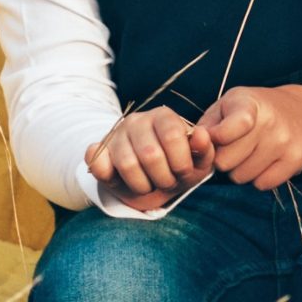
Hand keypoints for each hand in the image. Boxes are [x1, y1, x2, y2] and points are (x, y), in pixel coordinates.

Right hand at [87, 106, 213, 208]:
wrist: (149, 181)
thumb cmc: (176, 167)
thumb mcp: (197, 162)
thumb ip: (205, 149)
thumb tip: (202, 135)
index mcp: (164, 116)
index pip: (172, 135)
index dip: (180, 162)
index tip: (183, 173)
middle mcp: (138, 120)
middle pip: (150, 154)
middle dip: (163, 178)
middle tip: (167, 182)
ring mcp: (116, 134)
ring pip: (127, 164)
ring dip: (142, 185)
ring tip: (149, 184)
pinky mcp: (98, 151)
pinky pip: (96, 160)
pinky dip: (107, 175)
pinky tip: (120, 180)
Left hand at [197, 83, 301, 191]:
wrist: (300, 112)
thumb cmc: (254, 111)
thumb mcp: (227, 106)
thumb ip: (206, 125)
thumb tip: (195, 146)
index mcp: (248, 103)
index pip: (229, 129)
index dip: (216, 138)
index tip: (217, 135)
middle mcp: (270, 121)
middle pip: (225, 162)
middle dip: (224, 158)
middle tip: (235, 145)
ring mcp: (284, 142)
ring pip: (241, 177)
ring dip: (240, 169)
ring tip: (251, 152)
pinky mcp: (295, 160)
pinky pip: (262, 184)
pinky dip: (259, 178)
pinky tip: (265, 161)